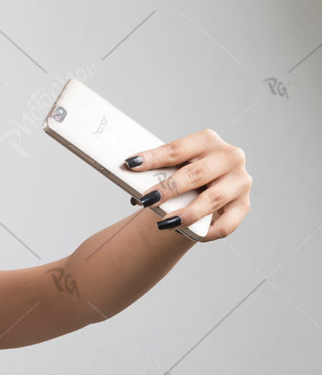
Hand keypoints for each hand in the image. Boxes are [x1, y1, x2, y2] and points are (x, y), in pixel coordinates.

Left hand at [124, 128, 251, 241]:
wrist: (208, 188)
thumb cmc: (185, 175)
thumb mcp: (175, 168)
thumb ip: (159, 175)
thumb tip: (134, 193)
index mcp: (207, 140)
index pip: (177, 149)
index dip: (153, 157)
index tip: (131, 164)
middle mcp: (229, 157)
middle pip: (196, 174)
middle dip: (169, 188)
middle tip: (146, 199)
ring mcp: (239, 182)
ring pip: (212, 199)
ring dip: (186, 213)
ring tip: (165, 223)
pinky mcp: (243, 206)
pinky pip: (225, 224)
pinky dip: (206, 232)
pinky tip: (189, 234)